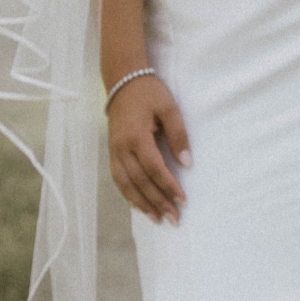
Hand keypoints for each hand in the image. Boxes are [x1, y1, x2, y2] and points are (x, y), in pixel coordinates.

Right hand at [107, 74, 190, 223]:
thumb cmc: (149, 92)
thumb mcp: (169, 108)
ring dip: (142, 204)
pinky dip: (129, 194)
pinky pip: (119, 179)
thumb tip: (187, 164)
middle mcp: (122, 148)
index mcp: (136, 136)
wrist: (123, 81)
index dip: (168, 186)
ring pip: (126, 185)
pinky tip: (139, 206)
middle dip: (158, 202)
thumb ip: (178, 135)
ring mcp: (114, 151)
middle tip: (173, 218)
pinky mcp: (112, 152)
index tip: (182, 200)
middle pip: (140, 181)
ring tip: (157, 219)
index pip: (154, 168)